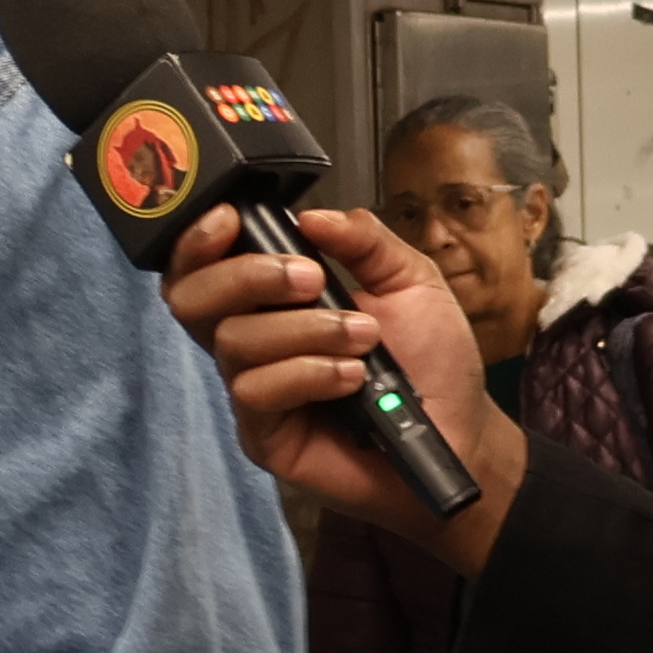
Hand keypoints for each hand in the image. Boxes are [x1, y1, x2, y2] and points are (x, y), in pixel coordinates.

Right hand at [157, 202, 524, 575]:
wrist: (461, 432)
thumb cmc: (431, 360)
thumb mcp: (410, 280)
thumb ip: (364, 241)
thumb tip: (311, 216)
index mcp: (274, 297)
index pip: (204, 265)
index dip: (199, 240)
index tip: (230, 218)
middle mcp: (253, 339)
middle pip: (191, 299)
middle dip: (244, 276)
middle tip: (311, 279)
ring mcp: (254, 388)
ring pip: (233, 342)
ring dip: (303, 329)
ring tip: (364, 337)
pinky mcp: (263, 435)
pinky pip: (256, 391)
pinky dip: (307, 373)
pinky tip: (351, 378)